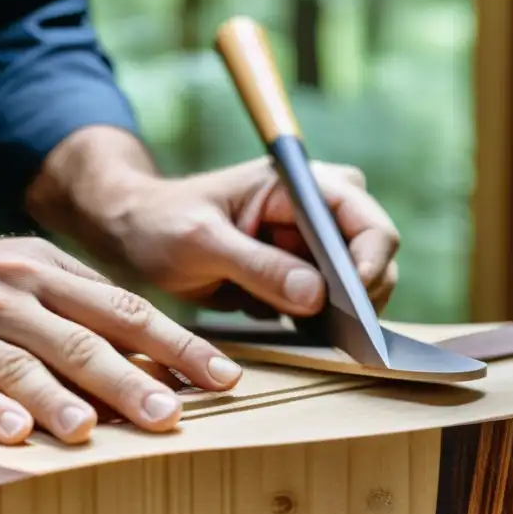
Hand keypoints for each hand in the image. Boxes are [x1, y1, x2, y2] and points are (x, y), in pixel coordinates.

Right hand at [0, 237, 242, 444]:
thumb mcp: (24, 286)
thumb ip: (81, 313)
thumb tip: (153, 360)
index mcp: (50, 271)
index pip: (128, 309)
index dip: (179, 344)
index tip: (223, 375)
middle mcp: (16, 290)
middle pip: (88, 336)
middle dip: (136, 377)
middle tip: (174, 414)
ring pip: (28, 361)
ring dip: (64, 398)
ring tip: (94, 431)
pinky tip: (14, 435)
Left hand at [26, 129, 400, 319]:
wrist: (136, 233)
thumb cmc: (163, 222)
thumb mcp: (202, 242)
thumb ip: (258, 266)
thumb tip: (315, 296)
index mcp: (302, 185)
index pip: (368, 222)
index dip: (370, 263)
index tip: (352, 300)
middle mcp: (319, 211)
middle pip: (376, 255)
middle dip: (361, 293)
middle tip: (337, 327)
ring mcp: (315, 245)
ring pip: (360, 286)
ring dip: (343, 313)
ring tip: (305, 326)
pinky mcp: (303, 275)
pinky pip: (333, 305)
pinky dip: (323, 323)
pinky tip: (294, 328)